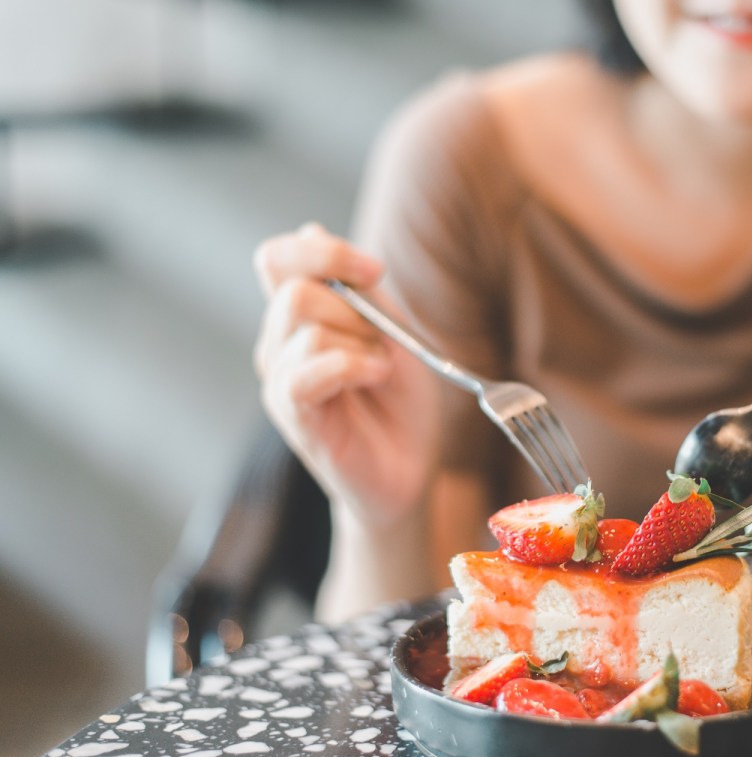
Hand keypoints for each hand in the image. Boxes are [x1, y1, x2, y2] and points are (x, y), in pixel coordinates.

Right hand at [253, 223, 441, 527]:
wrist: (409, 468)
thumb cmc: (400, 403)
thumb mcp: (392, 330)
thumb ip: (358, 287)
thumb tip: (311, 228)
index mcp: (300, 317)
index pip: (278, 258)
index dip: (322, 251)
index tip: (373, 271)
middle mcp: (279, 343)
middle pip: (295, 288)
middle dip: (354, 308)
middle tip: (382, 344)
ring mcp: (280, 378)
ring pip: (303, 322)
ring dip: (359, 340)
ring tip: (380, 371)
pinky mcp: (292, 413)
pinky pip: (304, 370)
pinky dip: (349, 364)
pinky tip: (374, 377)